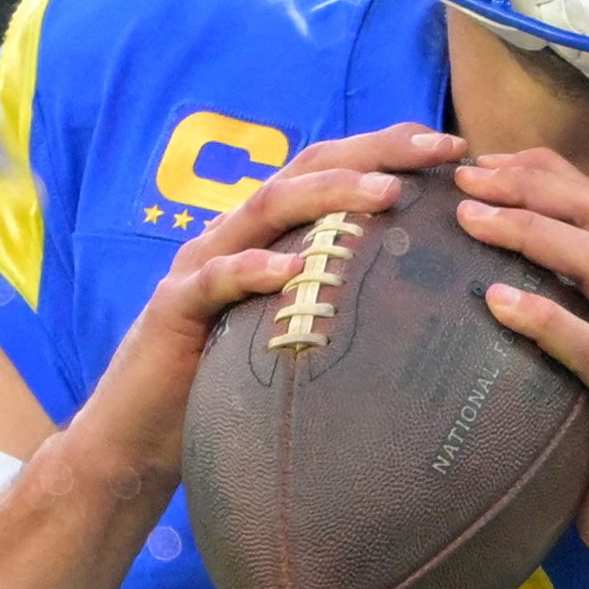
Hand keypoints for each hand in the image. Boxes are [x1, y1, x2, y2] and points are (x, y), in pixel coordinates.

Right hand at [57, 126, 454, 492]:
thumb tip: (418, 302)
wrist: (137, 438)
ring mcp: (200, 267)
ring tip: (386, 193)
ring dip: (329, 195)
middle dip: (375, 153)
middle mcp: (233, 237)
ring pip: (265, 209)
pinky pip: (216, 281)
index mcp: (264, 237)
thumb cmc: (224, 389)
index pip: (327, 173)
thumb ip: (332, 304)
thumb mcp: (290, 335)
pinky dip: (255, 270)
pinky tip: (295, 270)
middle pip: (304, 172)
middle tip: (440, 151)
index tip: (451, 149)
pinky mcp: (174, 310)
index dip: (386, 151)